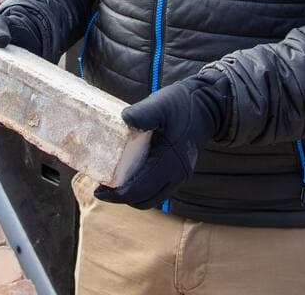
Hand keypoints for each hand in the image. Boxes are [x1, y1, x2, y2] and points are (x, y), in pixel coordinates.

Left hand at [95, 69, 229, 209]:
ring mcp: (179, 176)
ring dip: (131, 195)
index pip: (139, 190)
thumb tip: (125, 118)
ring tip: (113, 184)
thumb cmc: (181, 105)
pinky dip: (141, 189)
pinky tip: (129, 177)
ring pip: (151, 198)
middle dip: (121, 198)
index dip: (117, 195)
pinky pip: (158, 190)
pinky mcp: (179, 173)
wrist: (207, 107)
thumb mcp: (160, 104)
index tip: (98, 190)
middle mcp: (176, 175)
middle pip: (143, 200)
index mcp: (169, 162)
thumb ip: (144, 112)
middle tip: (102, 187)